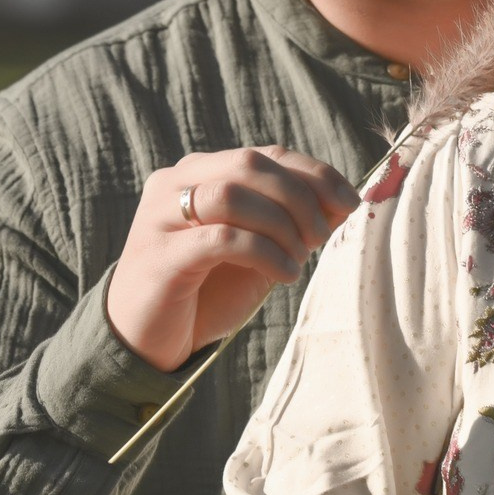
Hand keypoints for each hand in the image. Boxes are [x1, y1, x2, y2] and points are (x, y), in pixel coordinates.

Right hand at [106, 146, 360, 371]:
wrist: (142, 340)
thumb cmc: (204, 292)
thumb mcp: (254, 251)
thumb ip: (288, 222)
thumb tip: (340, 202)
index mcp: (198, 173)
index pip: (264, 154)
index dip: (314, 173)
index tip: (350, 201)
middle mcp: (174, 183)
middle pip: (249, 165)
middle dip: (299, 197)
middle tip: (321, 236)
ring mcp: (160, 217)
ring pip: (231, 194)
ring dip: (281, 224)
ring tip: (299, 258)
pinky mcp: (159, 256)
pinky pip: (220, 238)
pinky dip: (264, 252)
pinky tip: (284, 274)